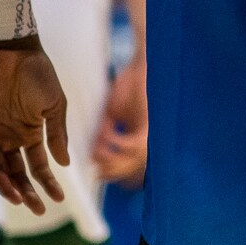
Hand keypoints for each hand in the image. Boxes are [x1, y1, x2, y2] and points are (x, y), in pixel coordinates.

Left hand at [0, 43, 68, 211]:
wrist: (13, 51)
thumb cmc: (37, 74)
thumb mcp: (54, 106)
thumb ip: (57, 135)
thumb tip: (65, 164)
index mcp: (30, 134)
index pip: (37, 166)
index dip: (47, 183)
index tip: (57, 198)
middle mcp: (9, 138)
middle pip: (16, 173)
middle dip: (27, 192)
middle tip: (37, 209)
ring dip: (6, 185)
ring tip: (18, 198)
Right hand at [93, 55, 147, 183]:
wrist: (142, 67)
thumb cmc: (129, 89)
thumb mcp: (113, 116)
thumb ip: (106, 134)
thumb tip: (94, 154)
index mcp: (142, 142)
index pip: (134, 171)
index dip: (118, 177)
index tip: (100, 175)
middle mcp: (151, 143)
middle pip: (134, 172)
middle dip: (112, 173)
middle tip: (97, 171)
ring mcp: (151, 136)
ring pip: (131, 162)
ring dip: (110, 158)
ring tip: (98, 152)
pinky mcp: (149, 127)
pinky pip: (129, 145)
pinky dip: (114, 141)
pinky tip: (106, 132)